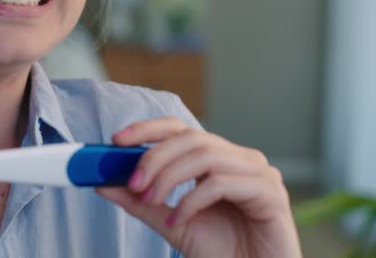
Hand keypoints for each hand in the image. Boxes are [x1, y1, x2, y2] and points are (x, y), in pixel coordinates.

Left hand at [96, 118, 301, 257]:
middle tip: (133, 182)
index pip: (181, 129)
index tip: (116, 141)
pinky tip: (177, 219)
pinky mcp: (270, 192)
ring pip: (205, 155)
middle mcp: (240, 159)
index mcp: (219, 159)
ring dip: (169, 177)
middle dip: (155, 157)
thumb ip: (142, 202)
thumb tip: (105, 182)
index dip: (149, 129)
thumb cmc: (222, 251)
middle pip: (191, 138)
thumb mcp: (172, 223)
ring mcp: (259, 172)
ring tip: (150, 201)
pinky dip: (191, 200)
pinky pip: (222, 183)